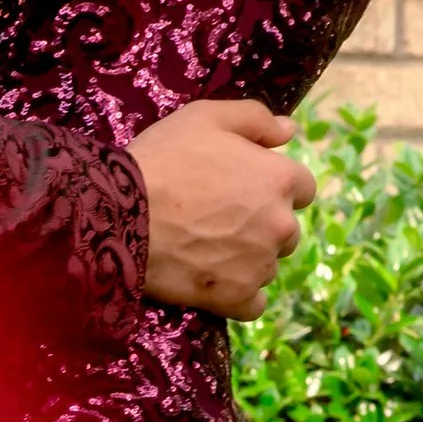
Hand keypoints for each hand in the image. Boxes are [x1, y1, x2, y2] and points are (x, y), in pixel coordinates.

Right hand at [127, 100, 314, 315]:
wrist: (119, 213)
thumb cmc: (163, 158)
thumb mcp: (205, 118)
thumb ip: (255, 119)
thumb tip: (289, 131)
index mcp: (280, 179)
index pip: (302, 187)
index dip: (272, 185)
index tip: (242, 187)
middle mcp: (281, 225)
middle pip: (286, 228)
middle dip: (261, 223)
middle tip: (217, 217)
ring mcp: (261, 265)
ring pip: (267, 264)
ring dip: (247, 257)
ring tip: (204, 247)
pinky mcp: (236, 298)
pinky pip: (252, 303)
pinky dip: (237, 294)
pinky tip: (212, 279)